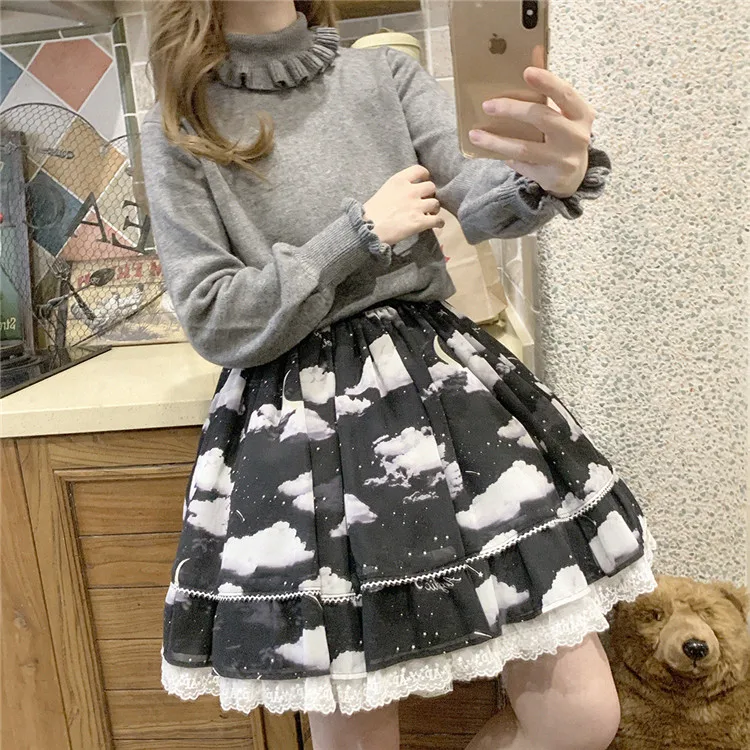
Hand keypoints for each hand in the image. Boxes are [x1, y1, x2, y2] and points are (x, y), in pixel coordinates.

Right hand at [363, 165, 443, 245]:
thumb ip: (397, 189)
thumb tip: (405, 195)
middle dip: (430, 194)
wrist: (368, 229)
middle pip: (431, 187)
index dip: (425, 176)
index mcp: (399, 181)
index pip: (419, 170)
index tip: (424, 181)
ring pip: (436, 204)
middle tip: (425, 202)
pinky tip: (436, 224)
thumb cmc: (370, 213)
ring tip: (430, 214)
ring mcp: (416, 206)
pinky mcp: (420, 222)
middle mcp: (410, 191)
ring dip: (435, 209)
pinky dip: (438, 222)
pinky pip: (438, 220)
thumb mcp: (383, 192)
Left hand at [468, 68, 595, 198]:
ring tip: (475, 134)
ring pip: (524, 148)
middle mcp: (575, 136)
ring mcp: (563, 159)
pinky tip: (495, 151)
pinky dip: (506, 157)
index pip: (565, 94)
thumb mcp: (565, 111)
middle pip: (541, 118)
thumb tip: (536, 50)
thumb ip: (550, 86)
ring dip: (496, 141)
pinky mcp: (549, 177)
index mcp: (581, 114)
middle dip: (512, 110)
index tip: (526, 72)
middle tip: (487, 105)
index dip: (547, 82)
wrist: (575, 174)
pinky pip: (521, 165)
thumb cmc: (565, 134)